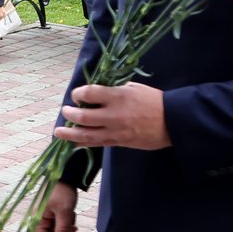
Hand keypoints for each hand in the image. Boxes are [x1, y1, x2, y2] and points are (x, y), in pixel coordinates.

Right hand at [34, 182, 77, 231]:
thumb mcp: (64, 212)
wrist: (66, 175)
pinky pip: (58, 222)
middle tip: (73, 225)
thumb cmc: (62, 191)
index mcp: (36, 217)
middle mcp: (38, 217)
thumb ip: (62, 231)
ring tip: (71, 214)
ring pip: (55, 229)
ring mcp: (45, 214)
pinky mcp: (51, 211)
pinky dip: (65, 220)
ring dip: (65, 225)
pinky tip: (70, 211)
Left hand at [52, 83, 170, 149]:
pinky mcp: (119, 142)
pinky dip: (82, 143)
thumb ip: (114, 90)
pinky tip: (73, 142)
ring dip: (69, 133)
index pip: (89, 93)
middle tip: (66, 110)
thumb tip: (96, 91)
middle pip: (82, 116)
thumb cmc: (154, 101)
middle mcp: (114, 114)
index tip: (77, 95)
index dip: (78, 94)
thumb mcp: (134, 88)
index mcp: (118, 96)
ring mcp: (115, 130)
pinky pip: (96, 143)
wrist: (174, 121)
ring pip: (86, 134)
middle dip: (69, 113)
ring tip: (58, 132)